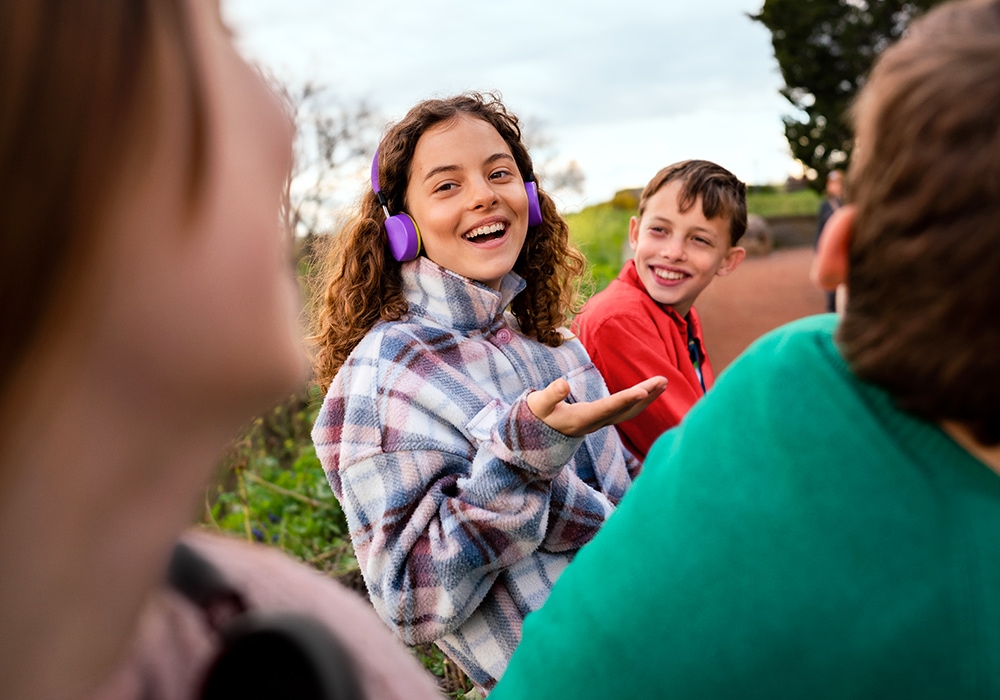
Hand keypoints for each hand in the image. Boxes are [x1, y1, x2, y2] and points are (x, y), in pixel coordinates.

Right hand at [527, 376, 666, 437]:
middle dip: (645, 396)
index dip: (626, 400)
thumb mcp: (540, 405)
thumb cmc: (539, 415)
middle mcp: (596, 423)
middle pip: (625, 410)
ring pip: (629, 412)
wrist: (540, 435)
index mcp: (582, 419)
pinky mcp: (603, 419)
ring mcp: (601, 422)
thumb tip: (563, 384)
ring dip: (648, 398)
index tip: (643, 391)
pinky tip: (650, 391)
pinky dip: (640, 401)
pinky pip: (626, 411)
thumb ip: (551, 394)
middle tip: (663, 380)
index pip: (608, 408)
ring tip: (663, 382)